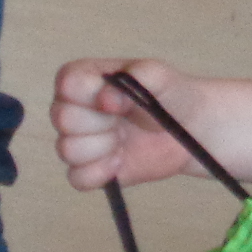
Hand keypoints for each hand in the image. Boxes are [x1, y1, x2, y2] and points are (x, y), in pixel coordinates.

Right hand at [50, 58, 205, 190]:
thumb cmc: (169, 94)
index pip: (67, 84)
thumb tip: (105, 98)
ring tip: (123, 141)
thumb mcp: (159, 75)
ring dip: (102, 148)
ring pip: (67, 150)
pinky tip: (120, 162)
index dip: (92, 95)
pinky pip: (77, 178)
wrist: (188, 129)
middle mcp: (72, 108)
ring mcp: (79, 141)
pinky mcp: (90, 169)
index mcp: (83, 77)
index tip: (120, 103)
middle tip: (123, 121)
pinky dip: (100, 173)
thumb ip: (137, 73)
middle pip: (63, 118)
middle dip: (100, 123)